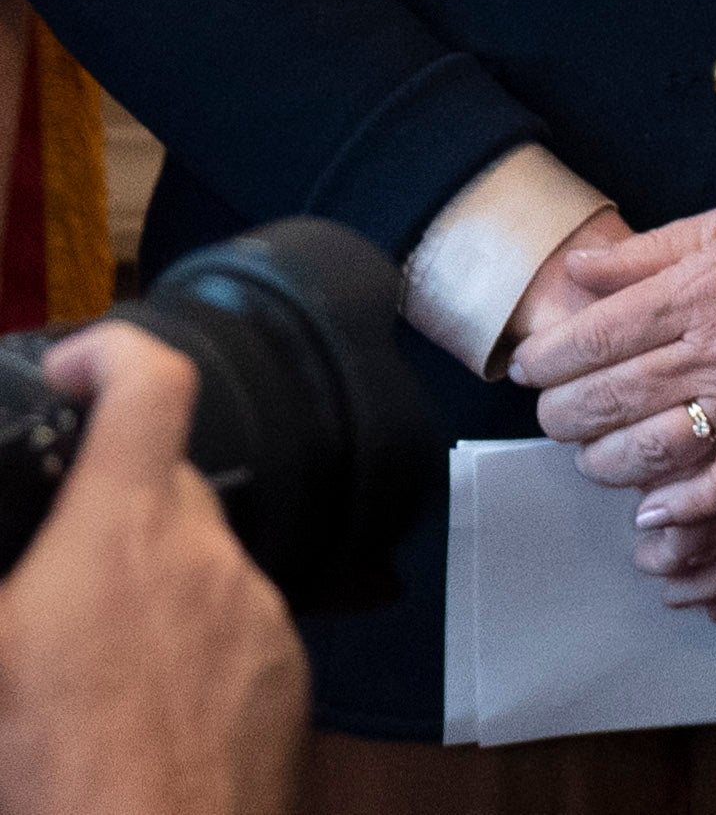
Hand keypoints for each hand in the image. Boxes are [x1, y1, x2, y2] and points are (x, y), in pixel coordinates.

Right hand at [0, 327, 306, 814]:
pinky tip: (141, 700)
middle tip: (49, 560)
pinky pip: (237, 627)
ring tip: (87, 656)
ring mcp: (257, 612)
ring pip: (203, 562)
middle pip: (167, 483)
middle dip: (109, 504)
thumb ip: (4, 575)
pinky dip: (190, 642)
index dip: (112, 352)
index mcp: (124, 530)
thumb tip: (16, 570)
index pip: (151, 384)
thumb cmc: (50, 766)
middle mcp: (208, 554)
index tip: (74, 371)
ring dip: (147, 584)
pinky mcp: (286, 673)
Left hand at [506, 165, 715, 530]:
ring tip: (593, 451)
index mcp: (699, 290)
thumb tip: (580, 273)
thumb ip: (647, 253)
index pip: (591, 340)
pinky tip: (654, 511)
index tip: (527, 366)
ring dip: (605, 461)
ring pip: (653, 449)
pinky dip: (687, 505)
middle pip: (607, 400)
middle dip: (559, 414)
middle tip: (551, 412)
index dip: (544, 360)